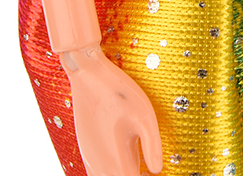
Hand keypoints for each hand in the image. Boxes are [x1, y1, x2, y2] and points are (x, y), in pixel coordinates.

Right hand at [60, 46, 162, 175]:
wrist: (88, 77)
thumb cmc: (120, 94)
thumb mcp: (145, 116)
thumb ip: (152, 147)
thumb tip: (157, 170)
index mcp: (118, 162)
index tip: (154, 173)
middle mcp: (101, 166)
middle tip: (144, 167)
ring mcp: (91, 158)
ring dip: (120, 174)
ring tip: (137, 165)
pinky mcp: (86, 150)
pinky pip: (96, 172)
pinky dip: (110, 171)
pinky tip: (120, 162)